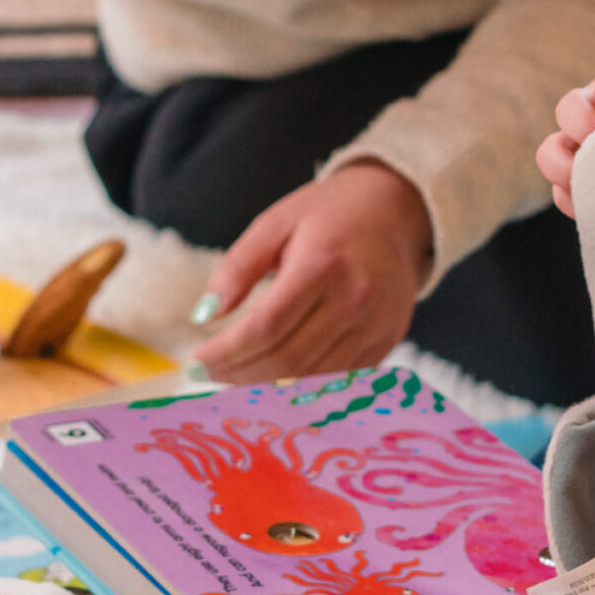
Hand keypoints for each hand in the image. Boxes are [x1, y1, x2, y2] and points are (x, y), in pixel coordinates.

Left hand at [193, 160, 432, 383]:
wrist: (399, 209)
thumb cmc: (331, 213)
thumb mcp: (276, 223)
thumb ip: (238, 267)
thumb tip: (204, 316)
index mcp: (324, 264)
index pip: (266, 327)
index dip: (225, 353)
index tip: (194, 362)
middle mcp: (356, 300)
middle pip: (287, 360)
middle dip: (238, 375)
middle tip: (208, 372)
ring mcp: (376, 325)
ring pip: (311, 379)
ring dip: (266, 386)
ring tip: (235, 374)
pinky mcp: (387, 341)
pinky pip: (337, 379)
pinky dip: (300, 385)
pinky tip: (274, 374)